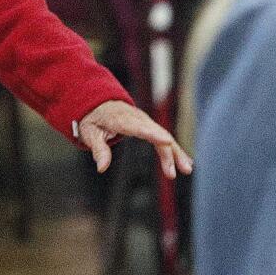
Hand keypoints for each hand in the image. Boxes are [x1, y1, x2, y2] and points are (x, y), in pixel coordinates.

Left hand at [77, 100, 193, 178]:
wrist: (98, 101)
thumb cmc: (93, 117)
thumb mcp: (89, 132)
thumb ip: (98, 149)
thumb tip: (102, 168)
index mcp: (120, 119)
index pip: (138, 126)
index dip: (153, 133)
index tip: (166, 141)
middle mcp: (136, 118)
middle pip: (157, 134)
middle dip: (168, 152)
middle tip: (173, 172)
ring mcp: (145, 121)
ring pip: (165, 136)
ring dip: (176, 153)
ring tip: (187, 169)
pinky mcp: (149, 125)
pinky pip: (164, 137)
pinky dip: (174, 150)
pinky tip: (185, 162)